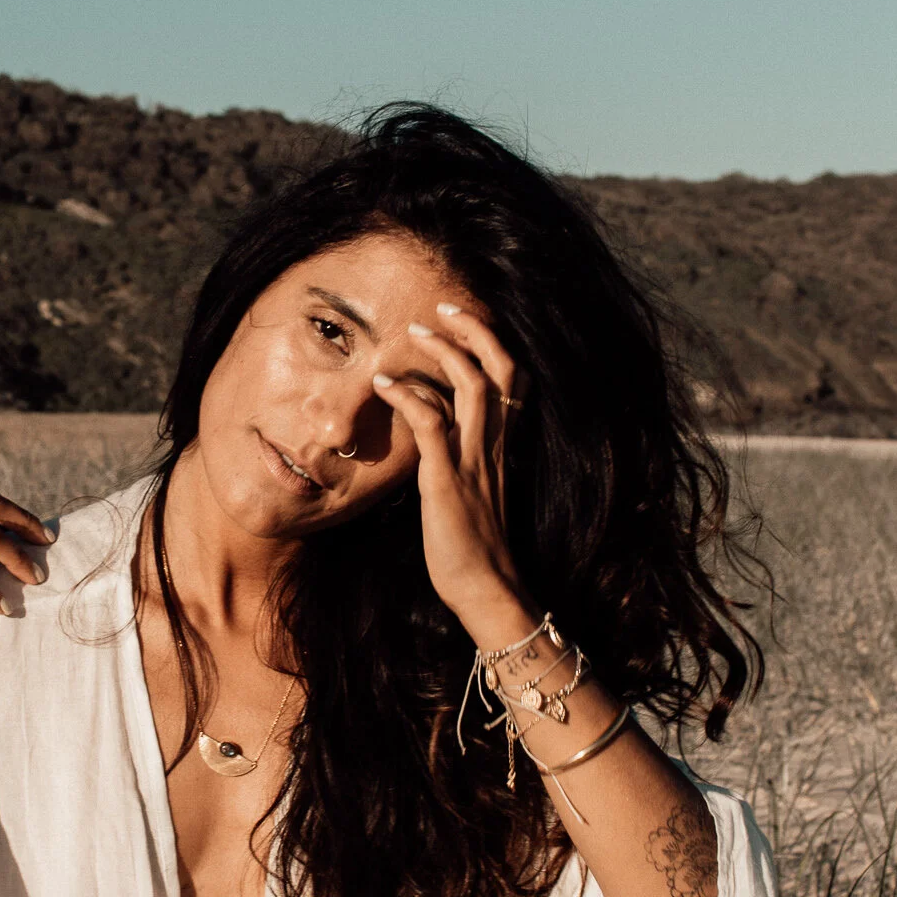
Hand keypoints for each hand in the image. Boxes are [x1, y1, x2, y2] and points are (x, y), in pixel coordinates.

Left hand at [373, 304, 531, 635]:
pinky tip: (382, 384)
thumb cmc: (473, 549)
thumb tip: (433, 435)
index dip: (493, 345)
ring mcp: (474, 459)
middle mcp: (495, 446)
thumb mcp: (471, 493)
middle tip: (443, 308)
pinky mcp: (448, 478)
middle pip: (502, 367)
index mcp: (504, 448)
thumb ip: (459, 460)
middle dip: (474, 330)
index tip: (464, 324)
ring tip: (414, 331)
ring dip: (443, 350)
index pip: (514, 380)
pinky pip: (431, 422)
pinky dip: (407, 395)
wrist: (486, 589)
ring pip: (473, 383)